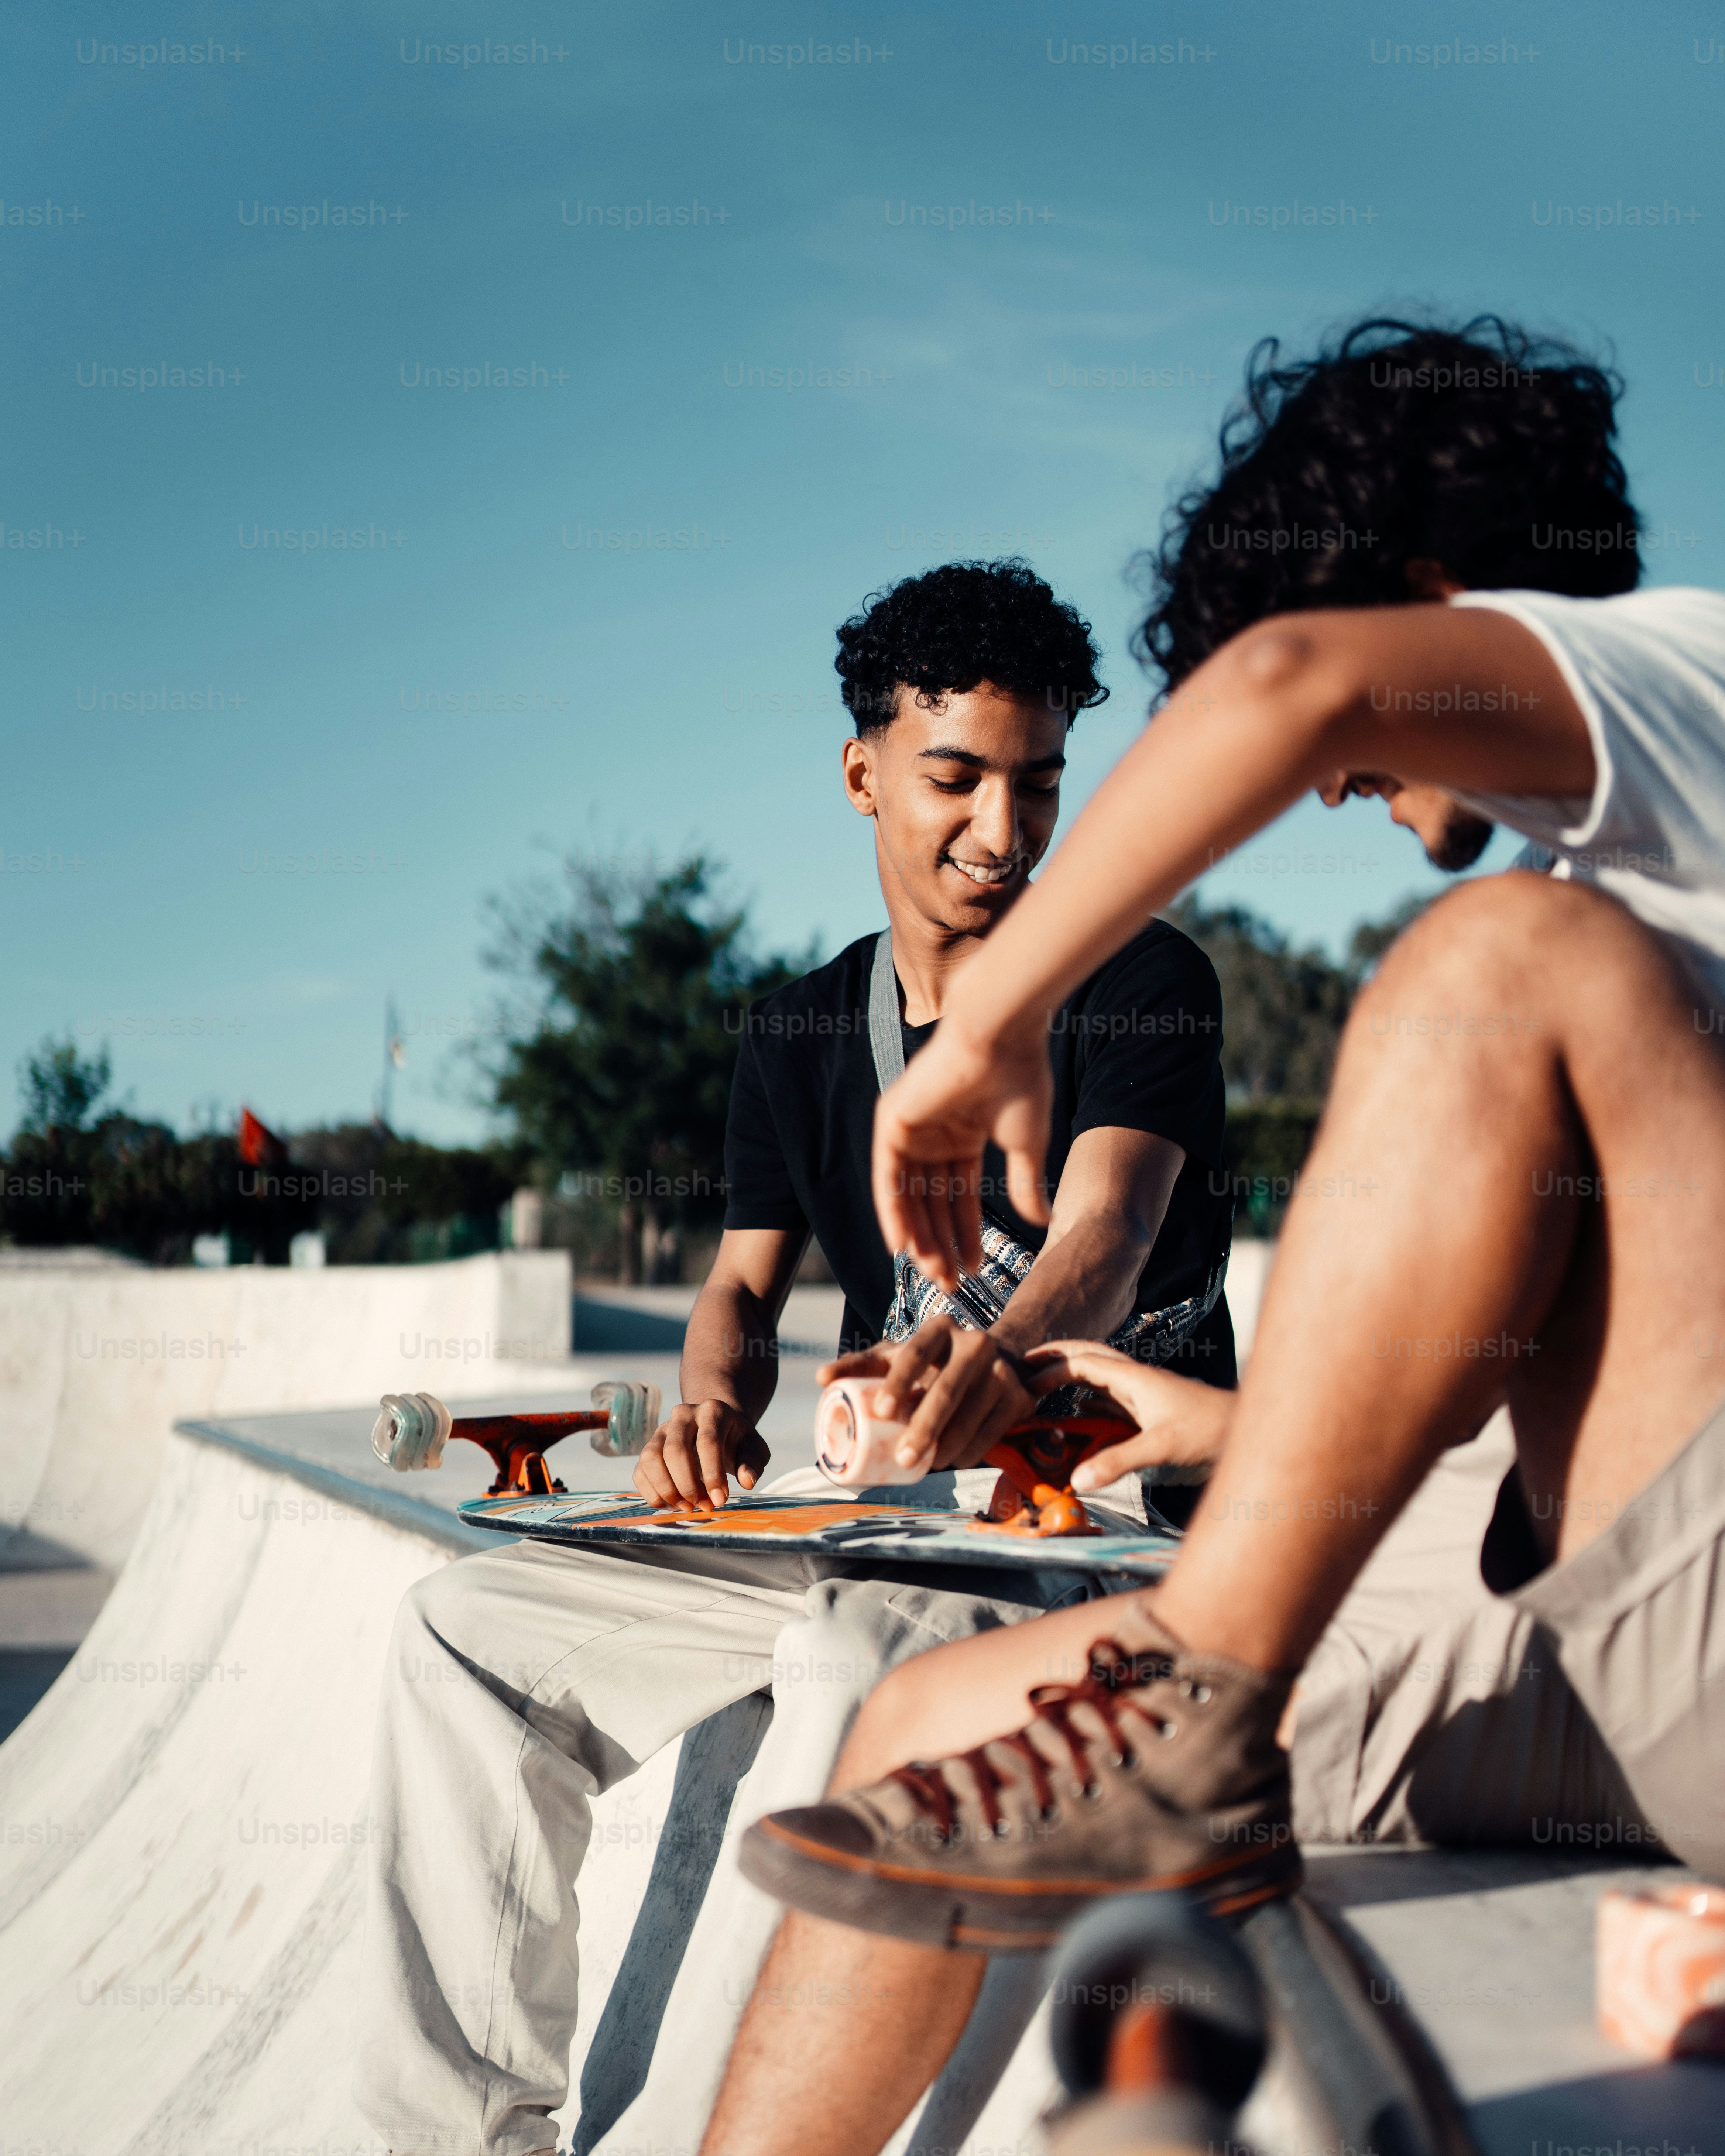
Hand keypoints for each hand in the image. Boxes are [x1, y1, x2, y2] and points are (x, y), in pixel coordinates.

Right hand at [633, 1399, 770, 1508]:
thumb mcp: (753, 1448)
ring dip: (666, 1489)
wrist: (715, 1427)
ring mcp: (661, 1430)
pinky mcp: (649, 1447)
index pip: (708, 1441)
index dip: (713, 1473)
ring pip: (651, 1457)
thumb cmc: (736, 1441)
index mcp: (712, 1411)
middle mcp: (682, 1415)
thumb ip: (753, 1462)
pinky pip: (640, 1470)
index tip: (720, 1500)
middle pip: (675, 1449)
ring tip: (686, 1508)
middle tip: (703, 1506)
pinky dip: (651, 1492)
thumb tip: (747, 1481)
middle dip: (687, 1484)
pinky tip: (670, 1505)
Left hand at [818, 1317, 1033, 1474]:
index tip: (881, 1411)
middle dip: (925, 1427)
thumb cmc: (930, 1363)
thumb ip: (860, 1366)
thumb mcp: (896, 1358)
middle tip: (904, 1458)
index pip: (914, 1353)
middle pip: (947, 1389)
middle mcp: (974, 1342)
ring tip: (926, 1465)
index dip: (898, 1382)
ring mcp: (1001, 1369)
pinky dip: (972, 1451)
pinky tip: (954, 1460)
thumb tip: (821, 1378)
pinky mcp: (1019, 1395)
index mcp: (938, 1329)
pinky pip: (993, 1431)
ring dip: (948, 1446)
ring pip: (972, 1415)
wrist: (993, 1359)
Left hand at [872, 1014, 1052, 1290]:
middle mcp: (934, 1133)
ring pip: (909, 1194)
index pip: (959, 1195)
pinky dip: (893, 1211)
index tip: (971, 1270)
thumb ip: (1025, 1183)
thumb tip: (1042, 1220)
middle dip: (940, 1243)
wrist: (1002, 1038)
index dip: (964, 1234)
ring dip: (918, 1235)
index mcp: (964, 1135)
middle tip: (948, 1282)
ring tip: (932, 1272)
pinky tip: (903, 1246)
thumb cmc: (1021, 1081)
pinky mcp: (893, 1120)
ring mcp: (912, 1127)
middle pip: (931, 1201)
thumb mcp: (1027, 1145)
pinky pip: (887, 1176)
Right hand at [1023, 1340, 1234, 1488]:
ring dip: (1072, 1379)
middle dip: (1057, 1357)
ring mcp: (1144, 1395)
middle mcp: (1136, 1381)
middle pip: (1089, 1357)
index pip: (1083, 1363)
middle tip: (1024, 1364)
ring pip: (1100, 1378)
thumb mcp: (1162, 1448)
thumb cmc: (1210, 1432)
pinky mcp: (1151, 1413)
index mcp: (1134, 1378)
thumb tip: (1077, 1480)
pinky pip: (1112, 1401)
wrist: (1246, 1432)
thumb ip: (1118, 1462)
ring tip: (1042, 1388)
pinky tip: (1079, 1415)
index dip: (1051, 1370)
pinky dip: (1089, 1403)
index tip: (1023, 1384)